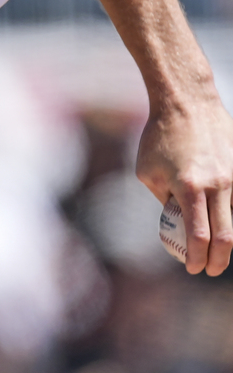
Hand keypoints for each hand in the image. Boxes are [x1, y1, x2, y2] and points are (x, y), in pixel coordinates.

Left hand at [136, 94, 232, 275]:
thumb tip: (175, 219)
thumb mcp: (147, 172)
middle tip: (210, 270)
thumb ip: (163, 198)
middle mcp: (218, 185)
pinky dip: (228, 210)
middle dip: (219, 260)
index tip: (193, 269)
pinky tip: (218, 216)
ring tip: (214, 246)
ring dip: (225, 235)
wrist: (187, 102)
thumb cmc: (159, 137)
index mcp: (190, 188)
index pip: (199, 236)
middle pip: (226, 236)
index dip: (197, 259)